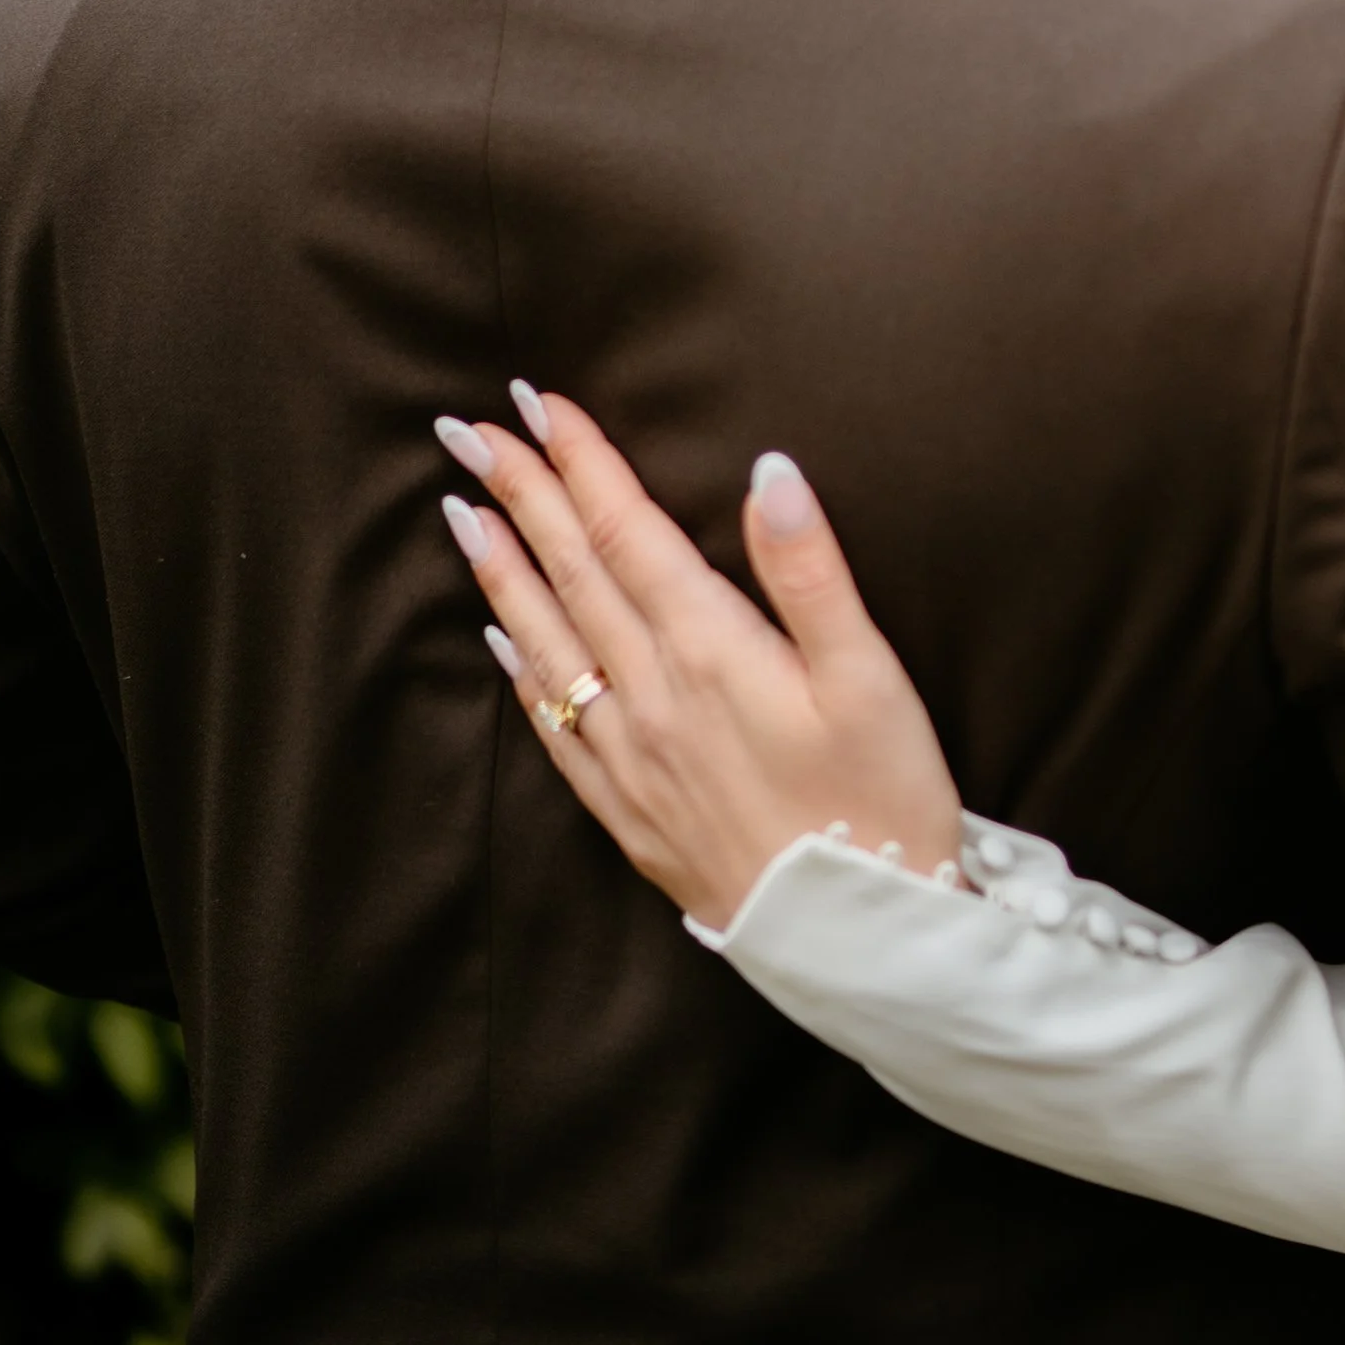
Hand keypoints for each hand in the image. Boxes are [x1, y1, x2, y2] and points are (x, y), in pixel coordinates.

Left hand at [433, 392, 963, 927]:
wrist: (859, 941)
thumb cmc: (883, 799)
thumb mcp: (870, 676)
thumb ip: (809, 570)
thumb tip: (769, 469)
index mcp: (709, 651)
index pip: (624, 533)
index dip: (581, 462)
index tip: (537, 403)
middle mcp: (651, 697)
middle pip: (572, 574)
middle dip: (521, 494)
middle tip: (468, 431)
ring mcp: (630, 757)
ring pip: (547, 643)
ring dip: (501, 570)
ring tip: (461, 511)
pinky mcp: (629, 810)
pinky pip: (553, 727)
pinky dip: (521, 672)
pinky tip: (500, 639)